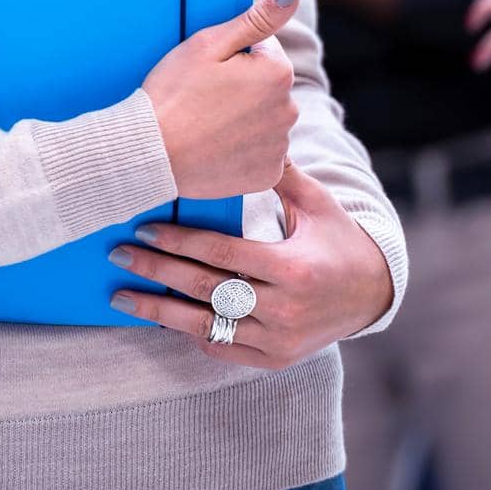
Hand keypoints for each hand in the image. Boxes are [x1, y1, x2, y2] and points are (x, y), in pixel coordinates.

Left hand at [109, 160, 393, 367]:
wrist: (372, 294)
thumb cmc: (339, 238)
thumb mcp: (317, 202)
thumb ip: (280, 173)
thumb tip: (250, 129)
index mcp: (293, 268)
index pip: (222, 254)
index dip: (180, 242)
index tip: (144, 229)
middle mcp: (283, 310)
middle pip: (205, 290)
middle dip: (157, 272)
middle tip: (118, 255)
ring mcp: (277, 341)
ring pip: (206, 326)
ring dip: (159, 311)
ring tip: (121, 296)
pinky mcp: (273, 360)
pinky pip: (223, 349)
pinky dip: (190, 332)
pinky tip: (160, 316)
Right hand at [141, 0, 298, 197]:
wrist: (151, 154)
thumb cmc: (173, 93)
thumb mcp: (208, 44)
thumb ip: (256, 19)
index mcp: (277, 72)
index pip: (264, 50)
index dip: (232, 56)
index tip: (207, 72)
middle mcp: (289, 110)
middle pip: (267, 86)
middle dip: (243, 86)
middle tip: (203, 97)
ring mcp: (279, 146)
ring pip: (265, 119)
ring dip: (244, 118)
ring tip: (205, 123)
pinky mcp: (268, 175)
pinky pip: (261, 153)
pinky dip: (243, 149)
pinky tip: (216, 147)